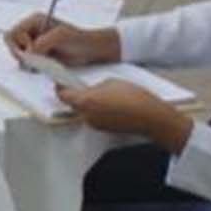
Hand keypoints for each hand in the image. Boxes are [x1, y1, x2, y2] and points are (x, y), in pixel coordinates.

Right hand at [4, 15, 119, 65]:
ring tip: (43, 62)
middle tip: (35, 59)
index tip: (32, 50)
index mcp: (34, 21)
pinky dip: (32, 66)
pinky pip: (27, 63)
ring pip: (18, 55)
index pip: (12, 33)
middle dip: (20, 53)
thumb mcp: (60, 37)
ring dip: (27, 61)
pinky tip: (44, 65)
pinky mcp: (39, 55)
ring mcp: (35, 43)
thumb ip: (41, 43)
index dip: (19, 44)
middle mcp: (32, 31)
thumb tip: (28, 54)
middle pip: (11, 44)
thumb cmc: (79, 39)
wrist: (91, 50)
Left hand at [57, 77, 190, 150]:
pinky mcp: (104, 129)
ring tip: (103, 94)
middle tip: (82, 86)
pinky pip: (94, 117)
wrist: (150, 116)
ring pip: (84, 111)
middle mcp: (86, 115)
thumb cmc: (133, 97)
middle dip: (75, 95)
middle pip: (72, 104)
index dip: (61, 87)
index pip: (62, 95)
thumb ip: (94, 86)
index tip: (62, 81)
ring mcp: (94, 124)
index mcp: (85, 101)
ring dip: (88, 103)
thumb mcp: (110, 82)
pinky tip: (111, 104)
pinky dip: (98, 110)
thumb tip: (90, 90)